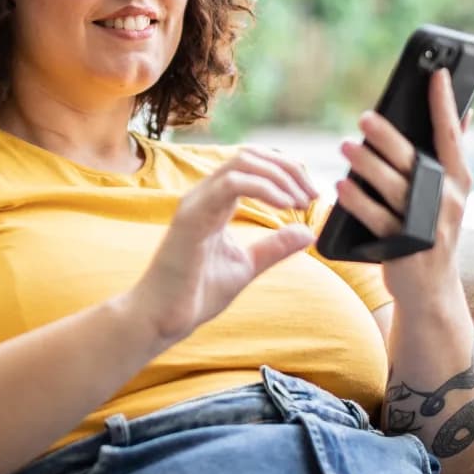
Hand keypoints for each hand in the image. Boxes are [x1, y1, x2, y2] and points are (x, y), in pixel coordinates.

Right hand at [133, 147, 317, 346]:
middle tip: (311, 195)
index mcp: (215, 202)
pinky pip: (231, 185)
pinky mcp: (192, 217)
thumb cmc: (196, 292)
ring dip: (279, 176)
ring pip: (242, 162)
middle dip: (288, 168)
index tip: (310, 196)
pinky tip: (283, 206)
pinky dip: (264, 189)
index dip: (286, 172)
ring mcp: (196, 203)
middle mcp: (204, 195)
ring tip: (299, 201)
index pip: (253, 165)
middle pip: (251, 155)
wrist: (163, 318)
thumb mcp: (247, 265)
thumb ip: (275, 246)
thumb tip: (308, 231)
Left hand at [335, 68, 473, 309]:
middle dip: (389, 137)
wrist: (430, 289)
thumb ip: (452, 154)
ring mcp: (426, 226)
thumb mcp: (449, 194)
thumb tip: (464, 112)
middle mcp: (447, 201)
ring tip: (346, 147)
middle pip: (415, 161)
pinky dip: (358, 201)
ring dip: (367, 165)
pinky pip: (377, 219)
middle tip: (364, 117)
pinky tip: (341, 186)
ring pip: (394, 188)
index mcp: (459, 181)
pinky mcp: (404, 247)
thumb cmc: (432, 229)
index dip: (445, 104)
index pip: (452, 135)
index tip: (438, 74)